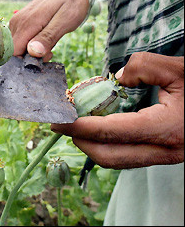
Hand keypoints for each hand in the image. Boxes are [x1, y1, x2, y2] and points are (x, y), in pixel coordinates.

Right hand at [9, 0, 89, 61]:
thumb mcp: (65, 20)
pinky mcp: (20, 25)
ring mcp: (17, 23)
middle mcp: (17, 23)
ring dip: (32, 53)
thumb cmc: (71, 2)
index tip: (44, 57)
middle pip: (14, 53)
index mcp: (27, 24)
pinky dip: (31, 47)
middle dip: (31, 58)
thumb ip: (48, 37)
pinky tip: (44, 41)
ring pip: (17, 49)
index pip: (13, 53)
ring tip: (49, 44)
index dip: (26, 61)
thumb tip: (33, 52)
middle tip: (50, 52)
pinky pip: (20, 42)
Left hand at [51, 52, 183, 168]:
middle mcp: (162, 151)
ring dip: (91, 147)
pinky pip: (126, 157)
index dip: (79, 127)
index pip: (110, 133)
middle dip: (79, 142)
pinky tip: (98, 131)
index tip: (57, 121)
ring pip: (116, 161)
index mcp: (165, 129)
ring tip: (75, 127)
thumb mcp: (178, 68)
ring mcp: (162, 157)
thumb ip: (143, 67)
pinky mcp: (161, 156)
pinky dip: (106, 147)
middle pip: (108, 157)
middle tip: (61, 125)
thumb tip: (115, 80)